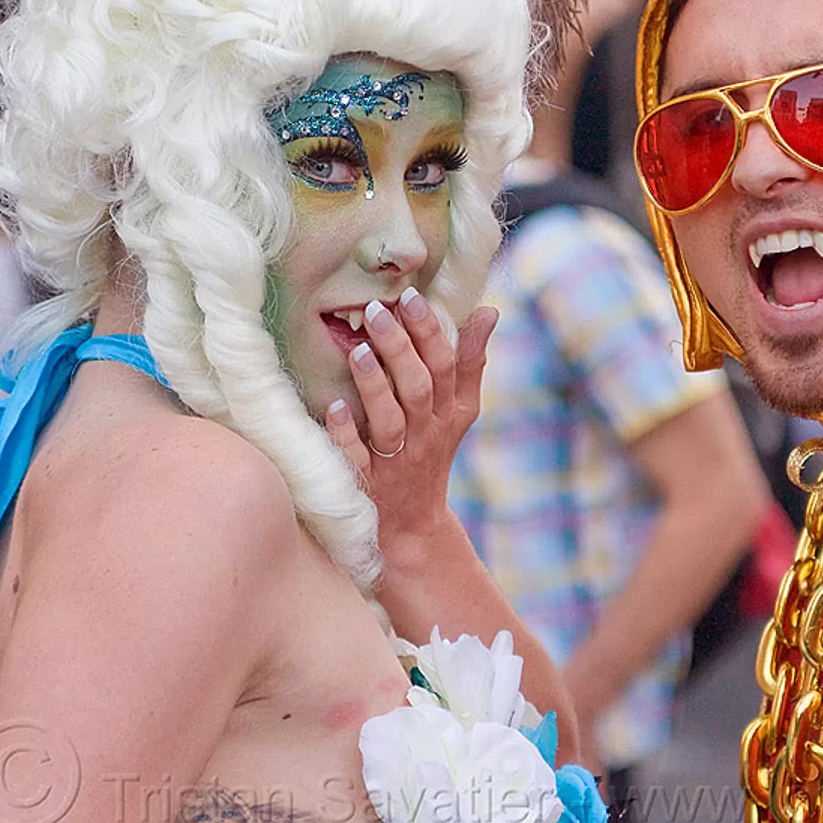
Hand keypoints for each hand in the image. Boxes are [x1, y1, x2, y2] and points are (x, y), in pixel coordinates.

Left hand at [324, 289, 497, 557]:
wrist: (413, 526)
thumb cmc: (432, 452)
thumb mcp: (461, 410)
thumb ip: (471, 360)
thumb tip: (489, 310)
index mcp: (450, 412)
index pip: (446, 365)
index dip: (431, 331)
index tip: (411, 296)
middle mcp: (427, 434)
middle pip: (419, 388)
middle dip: (401, 348)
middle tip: (377, 310)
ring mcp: (397, 460)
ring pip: (390, 421)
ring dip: (375, 385)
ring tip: (358, 350)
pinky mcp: (368, 484)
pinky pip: (357, 459)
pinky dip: (346, 434)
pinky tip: (334, 408)